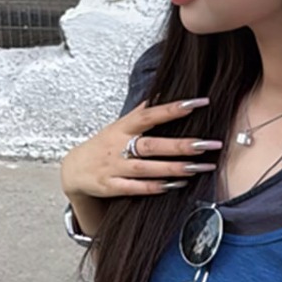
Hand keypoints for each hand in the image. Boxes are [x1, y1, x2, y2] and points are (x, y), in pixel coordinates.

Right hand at [60, 98, 220, 200]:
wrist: (73, 170)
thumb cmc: (103, 146)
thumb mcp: (118, 126)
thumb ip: (140, 113)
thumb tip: (161, 93)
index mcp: (122, 127)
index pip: (150, 115)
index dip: (173, 109)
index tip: (199, 103)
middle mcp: (118, 146)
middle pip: (152, 145)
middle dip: (181, 145)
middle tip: (208, 144)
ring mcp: (114, 167)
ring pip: (147, 168)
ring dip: (174, 168)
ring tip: (200, 167)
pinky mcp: (111, 187)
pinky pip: (136, 187)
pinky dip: (155, 187)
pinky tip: (176, 185)